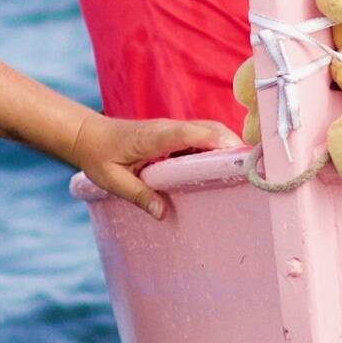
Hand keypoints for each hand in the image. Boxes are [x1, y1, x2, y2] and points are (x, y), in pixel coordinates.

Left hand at [64, 110, 234, 210]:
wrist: (88, 135)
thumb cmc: (99, 156)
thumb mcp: (113, 180)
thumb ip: (138, 195)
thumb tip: (162, 214)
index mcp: (155, 137)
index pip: (193, 134)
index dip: (218, 142)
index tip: (239, 158)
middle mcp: (169, 128)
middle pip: (211, 130)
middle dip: (234, 146)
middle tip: (254, 170)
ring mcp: (173, 129)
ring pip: (210, 131)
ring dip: (228, 147)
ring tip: (246, 171)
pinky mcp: (174, 134)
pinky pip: (202, 137)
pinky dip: (216, 149)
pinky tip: (223, 169)